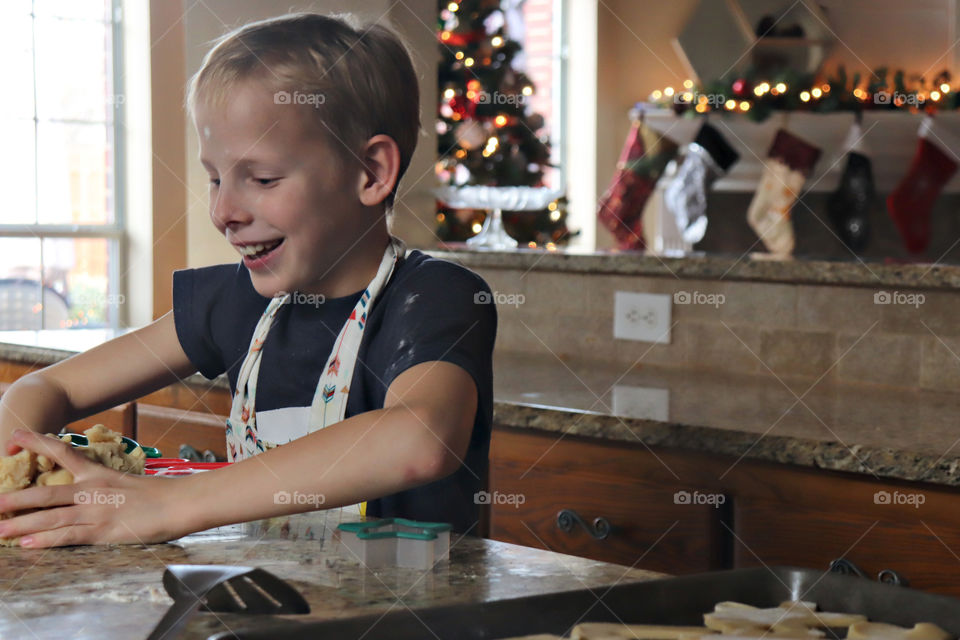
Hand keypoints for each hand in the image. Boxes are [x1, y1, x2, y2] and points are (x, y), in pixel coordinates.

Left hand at [0, 430, 188, 547]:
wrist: (181, 503)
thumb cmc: (159, 494)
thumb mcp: (127, 482)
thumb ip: (104, 485)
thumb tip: (87, 490)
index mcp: (98, 473)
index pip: (62, 452)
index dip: (36, 444)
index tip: (13, 437)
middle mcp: (92, 490)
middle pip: (45, 493)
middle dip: (14, 498)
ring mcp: (96, 511)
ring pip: (50, 516)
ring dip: (20, 523)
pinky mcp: (103, 531)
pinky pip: (68, 536)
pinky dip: (45, 539)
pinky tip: (26, 543)